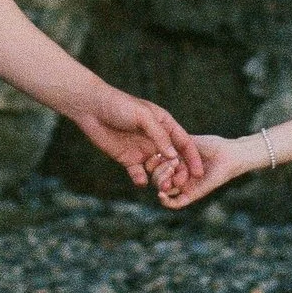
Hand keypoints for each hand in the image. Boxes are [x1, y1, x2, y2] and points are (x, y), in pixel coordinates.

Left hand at [70, 86, 204, 190]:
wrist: (91, 108)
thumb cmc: (120, 105)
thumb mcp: (143, 116)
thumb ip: (159, 136)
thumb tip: (174, 156)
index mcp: (165, 125)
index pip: (184, 143)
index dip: (192, 157)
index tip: (200, 172)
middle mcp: (156, 140)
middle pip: (173, 159)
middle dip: (178, 172)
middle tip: (180, 183)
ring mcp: (142, 150)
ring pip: (157, 169)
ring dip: (160, 178)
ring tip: (161, 187)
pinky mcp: (128, 159)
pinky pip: (138, 174)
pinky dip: (141, 179)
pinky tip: (141, 181)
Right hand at [156, 134, 256, 208]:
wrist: (228, 155)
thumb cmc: (211, 145)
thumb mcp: (187, 141)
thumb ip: (171, 142)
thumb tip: (154, 140)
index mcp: (173, 162)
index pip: (153, 166)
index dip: (152, 162)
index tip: (158, 152)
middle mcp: (176, 175)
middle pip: (156, 179)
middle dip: (158, 172)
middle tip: (172, 163)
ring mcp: (183, 186)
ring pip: (162, 190)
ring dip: (161, 183)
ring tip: (171, 173)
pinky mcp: (191, 195)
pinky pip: (175, 203)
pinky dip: (166, 201)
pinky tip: (162, 194)